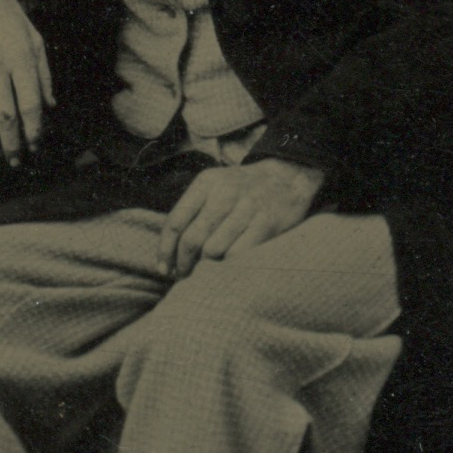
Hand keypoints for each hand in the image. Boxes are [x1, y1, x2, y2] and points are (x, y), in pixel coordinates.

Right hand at [0, 0, 53, 162]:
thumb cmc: (3, 12)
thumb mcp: (32, 35)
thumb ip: (43, 72)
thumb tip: (50, 105)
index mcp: (20, 57)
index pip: (30, 104)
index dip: (34, 130)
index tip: (36, 144)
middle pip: (6, 117)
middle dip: (13, 144)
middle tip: (16, 160)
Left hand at [158, 157, 324, 279]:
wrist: (289, 176)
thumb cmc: (244, 189)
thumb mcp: (216, 186)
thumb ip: (194, 211)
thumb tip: (170, 253)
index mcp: (206, 182)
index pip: (175, 222)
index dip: (165, 251)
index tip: (163, 269)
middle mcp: (224, 193)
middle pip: (191, 240)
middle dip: (183, 264)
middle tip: (183, 276)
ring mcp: (246, 208)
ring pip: (212, 250)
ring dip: (204, 269)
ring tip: (203, 276)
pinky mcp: (266, 224)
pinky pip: (237, 255)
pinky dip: (227, 268)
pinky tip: (224, 272)